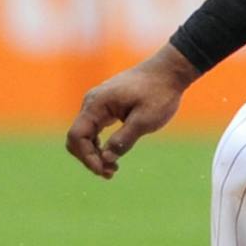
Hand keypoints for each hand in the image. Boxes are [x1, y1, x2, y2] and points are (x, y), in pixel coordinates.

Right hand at [64, 48, 196, 177]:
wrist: (168, 72)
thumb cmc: (158, 93)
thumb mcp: (144, 120)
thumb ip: (123, 140)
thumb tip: (105, 159)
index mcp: (97, 103)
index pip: (77, 136)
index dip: (87, 157)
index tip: (104, 170)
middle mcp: (91, 102)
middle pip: (76, 137)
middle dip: (89, 158)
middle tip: (110, 173)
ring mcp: (97, 104)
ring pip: (84, 135)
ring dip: (94, 154)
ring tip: (113, 169)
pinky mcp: (105, 107)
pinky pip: (93, 130)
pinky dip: (99, 145)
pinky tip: (112, 156)